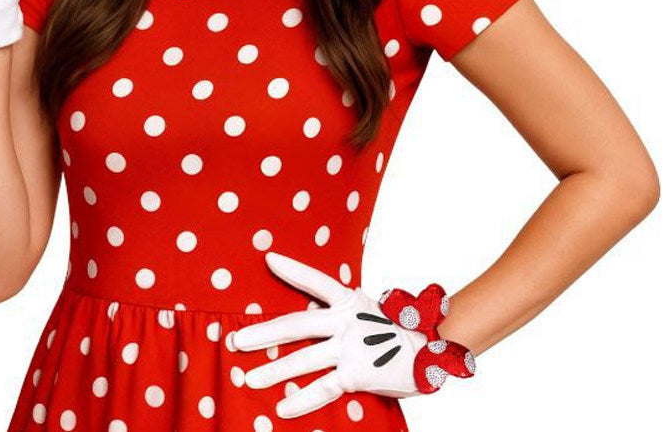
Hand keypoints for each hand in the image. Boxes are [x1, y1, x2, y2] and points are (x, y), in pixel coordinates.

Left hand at [230, 250, 428, 419]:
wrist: (428, 352)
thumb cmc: (389, 330)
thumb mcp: (363, 311)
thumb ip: (335, 311)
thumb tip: (306, 309)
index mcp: (348, 300)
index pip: (315, 281)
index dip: (292, 269)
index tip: (268, 259)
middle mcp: (346, 321)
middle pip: (297, 325)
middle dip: (264, 332)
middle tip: (237, 339)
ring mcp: (350, 348)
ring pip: (304, 359)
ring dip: (274, 371)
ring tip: (249, 378)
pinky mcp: (356, 374)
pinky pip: (323, 388)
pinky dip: (301, 400)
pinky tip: (282, 408)